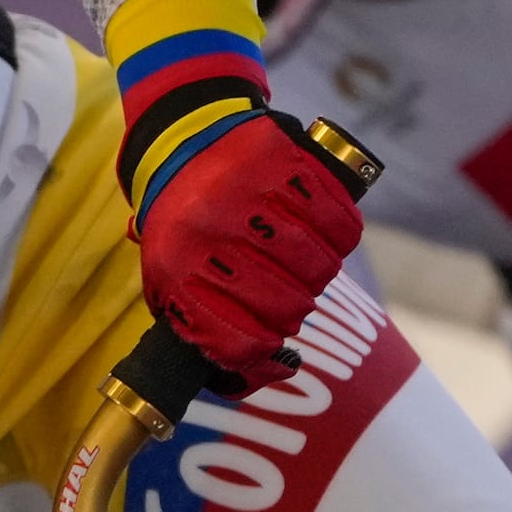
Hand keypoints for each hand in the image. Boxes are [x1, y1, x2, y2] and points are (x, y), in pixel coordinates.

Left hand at [135, 106, 365, 388]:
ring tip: (305, 264)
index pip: (237, 341)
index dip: (262, 354)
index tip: (271, 345)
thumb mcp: (171, 277)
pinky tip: (326, 233)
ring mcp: (253, 196)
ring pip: (319, 267)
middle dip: (294, 311)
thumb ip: (205, 329)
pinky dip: (341, 235)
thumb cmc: (184, 223)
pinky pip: (340, 223)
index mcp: (180, 268)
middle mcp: (215, 233)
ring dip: (318, 274)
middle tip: (289, 297)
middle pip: (287, 306)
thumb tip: (261, 373)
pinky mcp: (288, 166)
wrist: (185, 138)